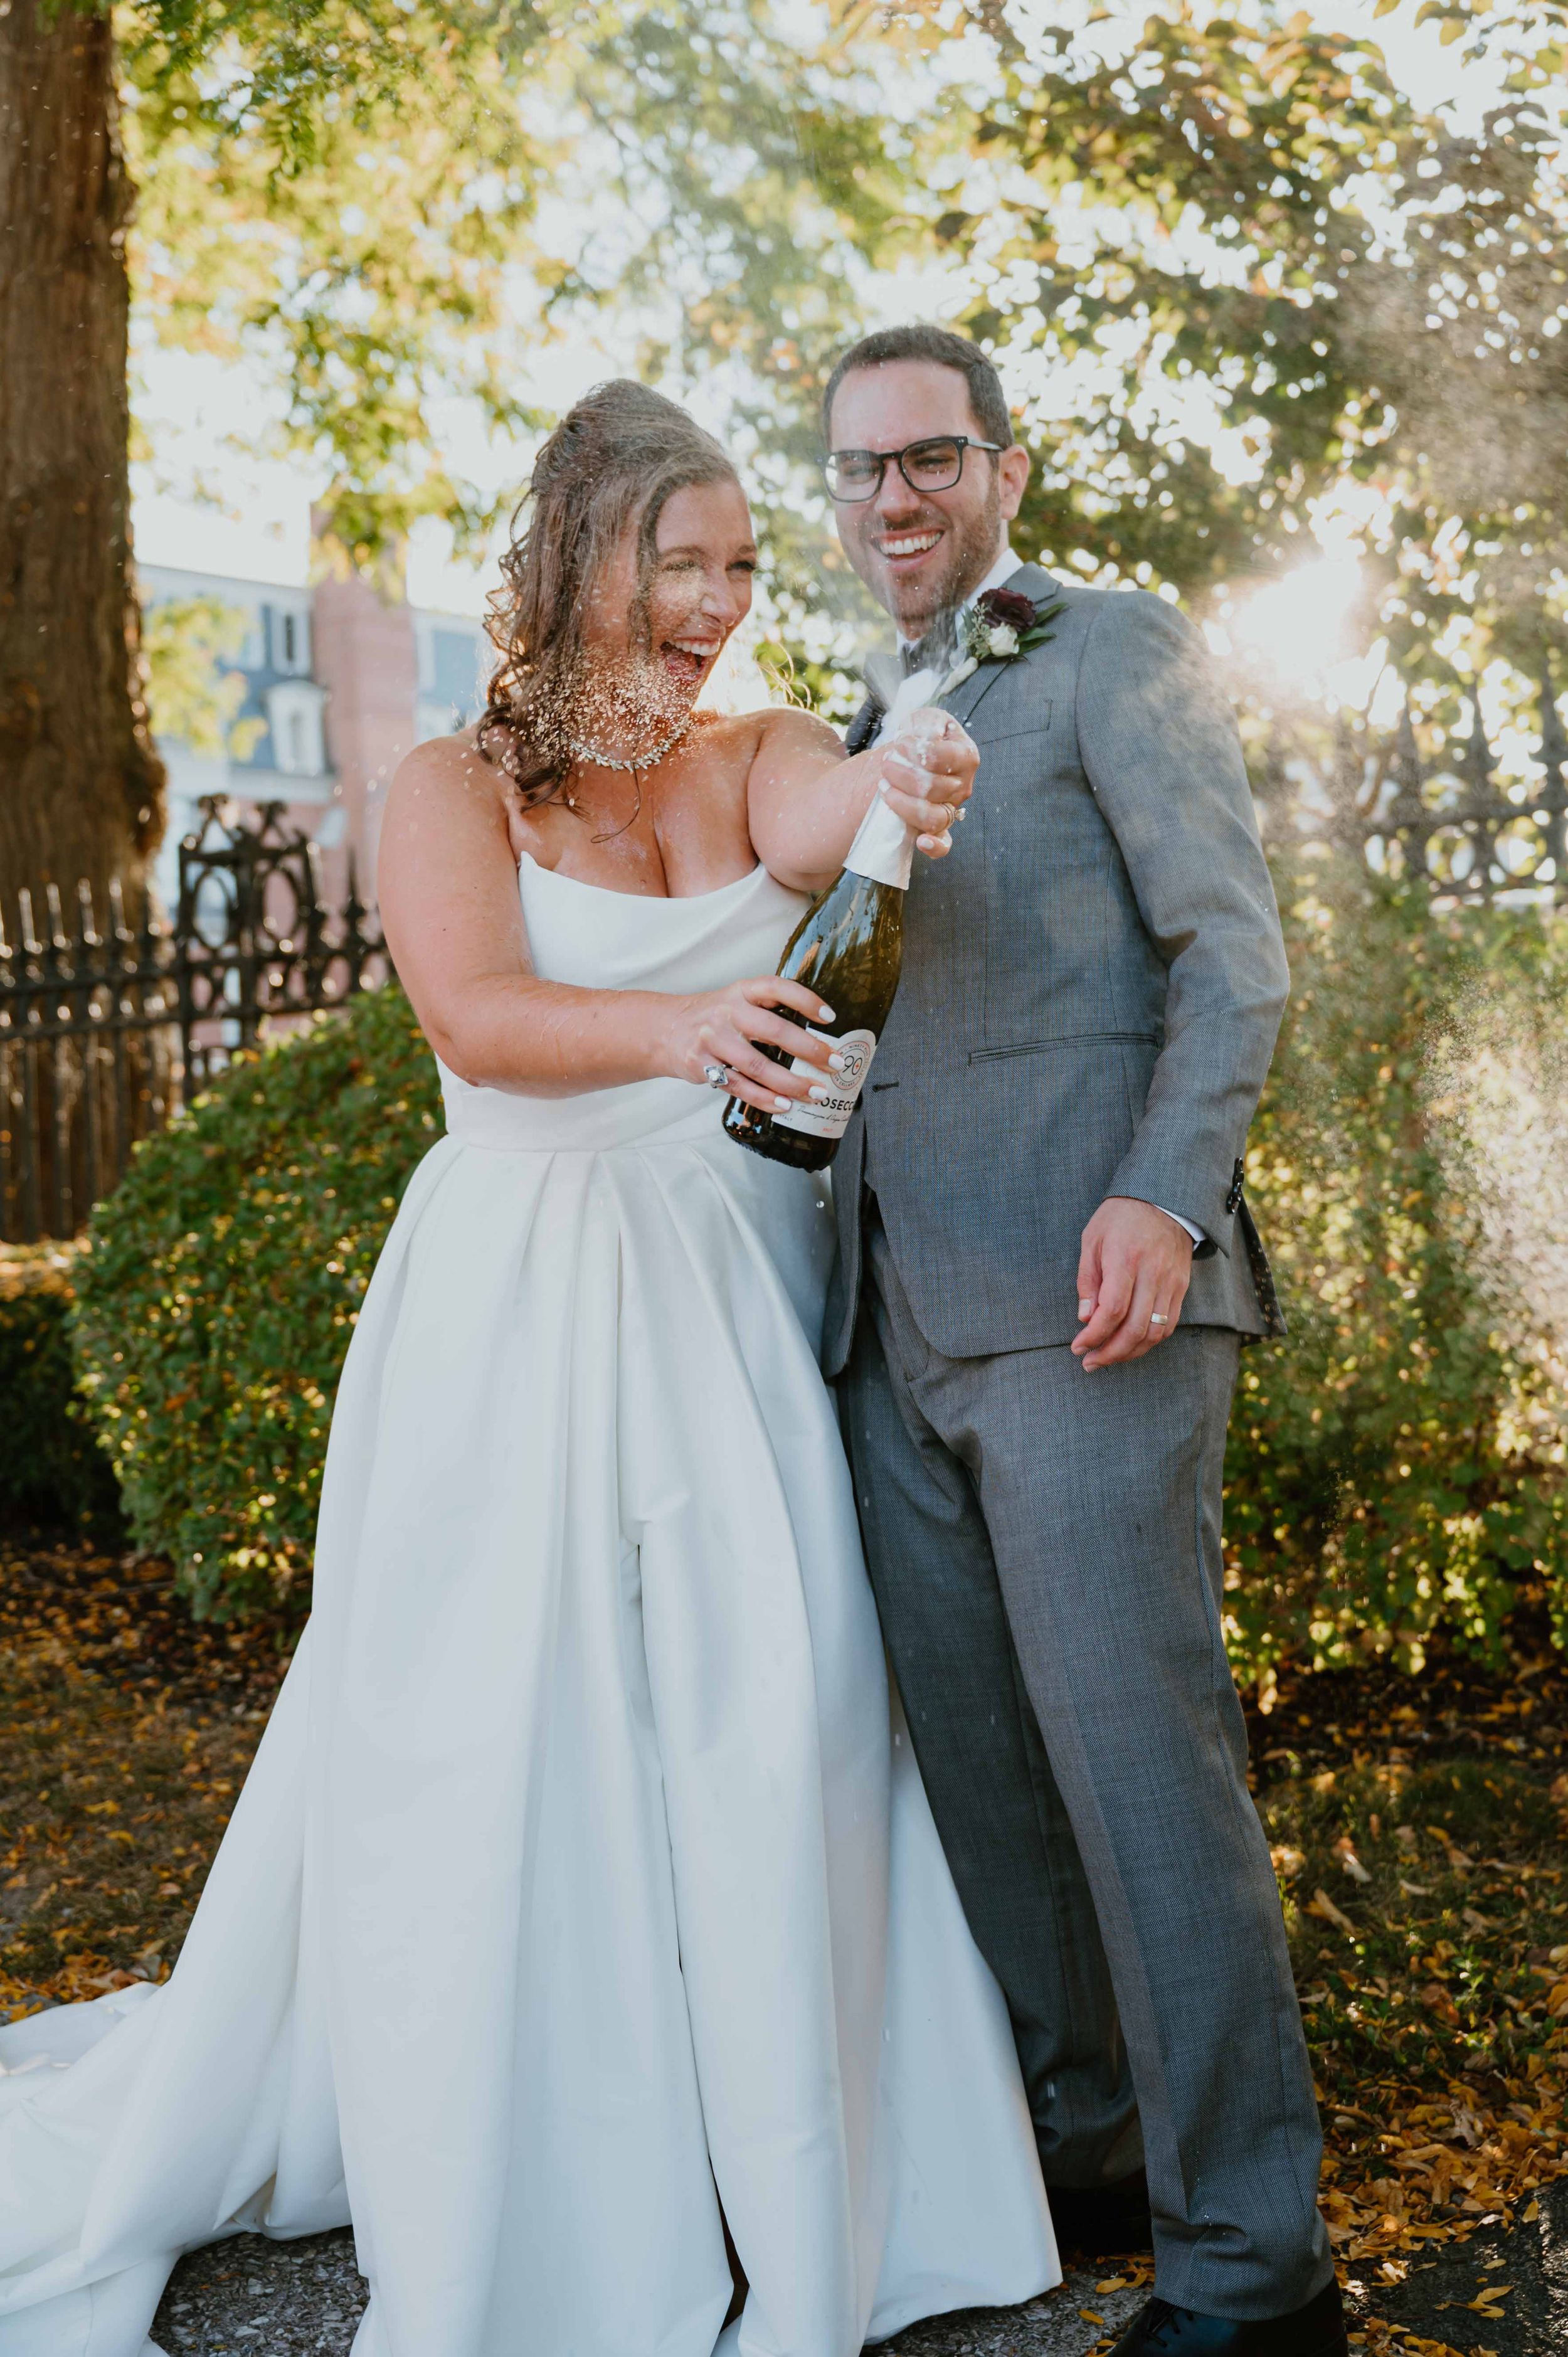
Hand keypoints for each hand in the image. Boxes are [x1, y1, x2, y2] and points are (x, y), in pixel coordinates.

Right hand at [661, 976, 837, 1114]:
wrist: (665, 1030)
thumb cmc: (712, 1017)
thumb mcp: (737, 1001)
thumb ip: (768, 1011)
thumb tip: (816, 1035)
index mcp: (741, 991)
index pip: (777, 988)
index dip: (805, 1000)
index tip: (829, 1016)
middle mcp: (728, 1013)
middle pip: (774, 1031)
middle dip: (810, 1050)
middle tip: (834, 1064)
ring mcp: (713, 1040)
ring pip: (759, 1066)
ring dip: (792, 1083)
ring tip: (816, 1092)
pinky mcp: (703, 1066)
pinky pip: (740, 1087)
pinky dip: (765, 1099)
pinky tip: (785, 1104)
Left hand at [880, 710, 976, 858]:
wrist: (910, 757)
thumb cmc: (920, 737)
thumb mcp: (923, 720)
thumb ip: (926, 724)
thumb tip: (923, 738)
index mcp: (965, 756)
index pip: (939, 758)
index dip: (913, 752)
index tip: (898, 745)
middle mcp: (963, 785)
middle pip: (933, 787)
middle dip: (902, 775)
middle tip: (886, 764)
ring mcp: (952, 808)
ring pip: (933, 816)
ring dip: (903, 803)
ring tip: (884, 788)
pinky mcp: (940, 827)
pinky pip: (944, 844)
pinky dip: (934, 846)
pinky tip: (921, 841)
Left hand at [1072, 1197, 1193, 1370]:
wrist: (1163, 1198)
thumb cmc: (1120, 1217)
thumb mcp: (1092, 1240)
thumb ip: (1088, 1281)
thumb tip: (1086, 1319)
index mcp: (1126, 1259)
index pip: (1113, 1310)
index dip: (1094, 1336)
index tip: (1078, 1347)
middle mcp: (1152, 1273)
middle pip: (1135, 1329)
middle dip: (1110, 1353)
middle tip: (1089, 1362)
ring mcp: (1171, 1282)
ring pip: (1154, 1333)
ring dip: (1129, 1353)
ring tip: (1107, 1357)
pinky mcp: (1181, 1287)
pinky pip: (1168, 1325)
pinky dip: (1149, 1342)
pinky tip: (1130, 1344)